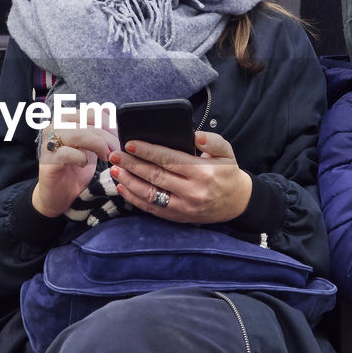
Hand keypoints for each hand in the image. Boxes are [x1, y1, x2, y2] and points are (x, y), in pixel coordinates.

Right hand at [32, 120, 119, 217]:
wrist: (58, 197)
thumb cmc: (75, 171)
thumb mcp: (90, 147)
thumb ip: (98, 131)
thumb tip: (110, 112)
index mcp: (65, 120)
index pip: (91, 112)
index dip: (109, 123)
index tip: (119, 137)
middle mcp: (54, 127)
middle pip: (87, 122)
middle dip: (108, 137)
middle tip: (117, 151)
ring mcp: (49, 143)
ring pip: (78, 134)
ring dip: (98, 146)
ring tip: (106, 157)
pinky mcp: (47, 160)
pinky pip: (67, 153)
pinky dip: (81, 159)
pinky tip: (84, 165)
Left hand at [110, 131, 252, 224]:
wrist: (237, 202)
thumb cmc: (227, 173)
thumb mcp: (227, 152)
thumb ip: (212, 140)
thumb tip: (194, 135)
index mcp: (203, 172)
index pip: (169, 159)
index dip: (147, 151)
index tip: (129, 144)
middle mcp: (192, 191)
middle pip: (155, 176)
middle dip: (131, 165)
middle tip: (115, 155)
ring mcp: (184, 207)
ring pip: (149, 194)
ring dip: (129, 182)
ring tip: (114, 170)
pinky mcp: (178, 217)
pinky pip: (151, 208)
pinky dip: (134, 198)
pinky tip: (123, 187)